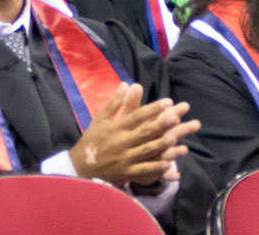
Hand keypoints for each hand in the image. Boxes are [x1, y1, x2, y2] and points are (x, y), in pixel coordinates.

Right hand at [70, 89, 200, 187]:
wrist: (81, 167)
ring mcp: (125, 159)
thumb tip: (125, 84)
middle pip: (144, 132)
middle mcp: (121, 142)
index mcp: (116, 128)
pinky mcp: (127, 173)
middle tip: (177, 116)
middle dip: (161, 124)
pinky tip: (169, 164)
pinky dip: (156, 168)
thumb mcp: (100, 119)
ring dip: (161, 144)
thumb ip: (114, 103)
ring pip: (146, 151)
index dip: (153, 109)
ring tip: (176, 137)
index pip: (137, 116)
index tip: (168, 102)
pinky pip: (143, 171)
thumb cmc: (92, 140)